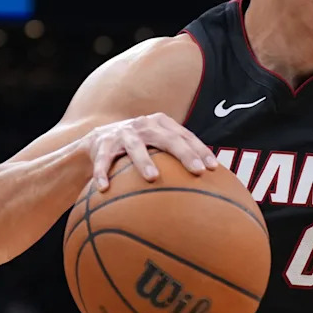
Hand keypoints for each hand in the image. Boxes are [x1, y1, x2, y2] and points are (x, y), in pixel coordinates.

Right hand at [84, 113, 217, 190]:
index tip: (213, 168)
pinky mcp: (101, 144)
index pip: (186, 136)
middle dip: (184, 154)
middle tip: (197, 171)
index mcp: (161, 123)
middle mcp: (143, 125)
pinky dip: (102, 173)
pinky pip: (102, 160)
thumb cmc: (139, 145)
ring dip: (144, 161)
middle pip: (167, 138)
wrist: (98, 139)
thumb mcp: (158, 143)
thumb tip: (210, 180)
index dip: (200, 150)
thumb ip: (179, 155)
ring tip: (153, 178)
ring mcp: (122, 133)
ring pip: (135, 147)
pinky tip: (105, 188)